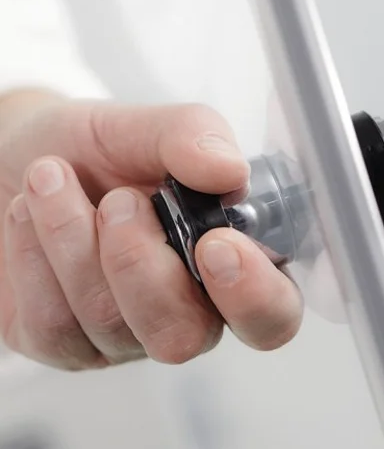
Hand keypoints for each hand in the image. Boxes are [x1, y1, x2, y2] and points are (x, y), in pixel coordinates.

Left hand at [0, 91, 302, 369]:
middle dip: (141, 263)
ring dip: (74, 240)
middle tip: (119, 200)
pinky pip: (52, 326)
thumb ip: (197, 139)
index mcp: (228, 263)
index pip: (272, 314)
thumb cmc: (100, 150)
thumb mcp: (150, 128)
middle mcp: (184, 310)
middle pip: (184, 337)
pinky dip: (35, 257)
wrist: (23, 157)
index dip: (254, 296)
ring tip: (53, 180)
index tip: (215, 242)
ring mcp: (124, 335)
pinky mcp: (65, 344)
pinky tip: (31, 214)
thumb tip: (231, 174)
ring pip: (110, 324)